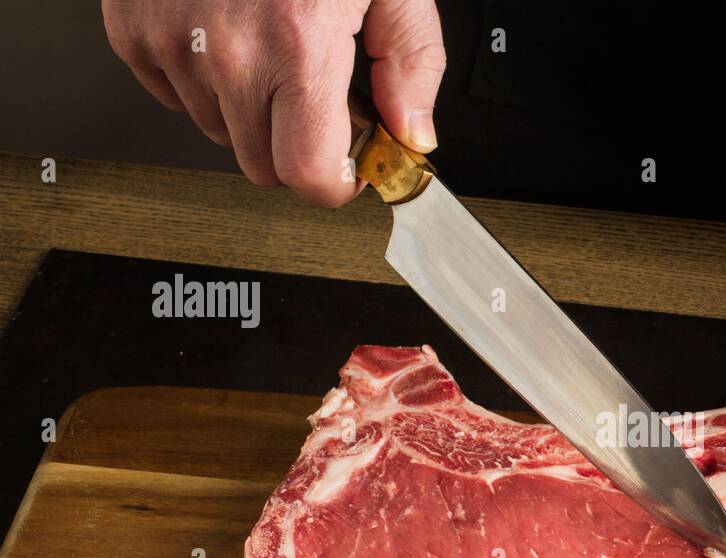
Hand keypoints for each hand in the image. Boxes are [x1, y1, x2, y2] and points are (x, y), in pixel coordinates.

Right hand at [102, 0, 444, 206]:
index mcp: (297, 44)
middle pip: (264, 167)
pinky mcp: (133, 29)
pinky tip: (232, 34)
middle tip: (322, 97)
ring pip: (221, 134)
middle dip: (300, 147)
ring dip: (253, 112)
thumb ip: (411, 66)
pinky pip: (174, 96)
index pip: (306, 174)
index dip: (337, 181)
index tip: (351, 164)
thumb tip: (412, 133)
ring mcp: (172, 41)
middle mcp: (228, 51)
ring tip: (275, 49)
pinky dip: (207, 80)